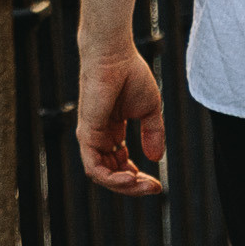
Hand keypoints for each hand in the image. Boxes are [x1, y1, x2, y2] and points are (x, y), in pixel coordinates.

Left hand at [78, 46, 166, 196]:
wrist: (115, 57)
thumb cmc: (130, 75)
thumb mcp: (149, 110)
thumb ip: (152, 134)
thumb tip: (156, 159)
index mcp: (112, 132)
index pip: (121, 165)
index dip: (138, 178)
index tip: (158, 184)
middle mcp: (100, 138)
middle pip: (112, 174)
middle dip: (133, 187)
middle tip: (154, 189)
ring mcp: (91, 137)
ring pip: (102, 175)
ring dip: (123, 186)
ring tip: (143, 185)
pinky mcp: (86, 135)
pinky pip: (94, 167)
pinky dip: (111, 178)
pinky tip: (130, 178)